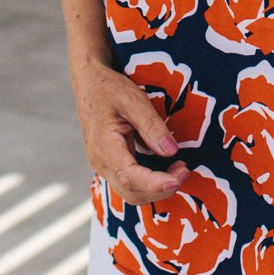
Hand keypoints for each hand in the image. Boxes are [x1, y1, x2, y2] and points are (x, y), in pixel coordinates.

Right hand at [70, 60, 188, 203]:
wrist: (88, 82)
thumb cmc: (109, 88)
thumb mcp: (133, 100)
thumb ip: (152, 126)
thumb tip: (171, 151)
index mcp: (103, 145)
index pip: (129, 177)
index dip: (156, 184)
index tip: (180, 178)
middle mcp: (100, 161)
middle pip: (131, 192)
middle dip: (161, 189)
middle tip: (185, 171)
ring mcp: (103, 164)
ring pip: (130, 191)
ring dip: (157, 187)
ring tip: (179, 168)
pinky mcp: (110, 163)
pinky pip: (130, 181)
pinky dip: (150, 181)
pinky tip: (166, 168)